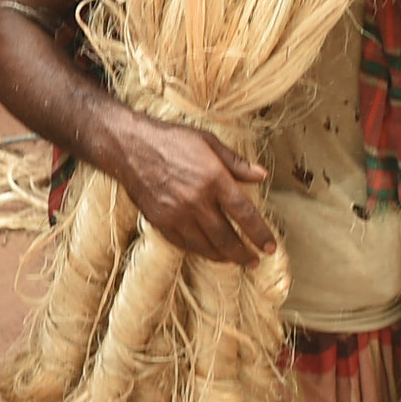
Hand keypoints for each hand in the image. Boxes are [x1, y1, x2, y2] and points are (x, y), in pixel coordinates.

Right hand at [109, 116, 275, 265]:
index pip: (244, 213)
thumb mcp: (208, 142)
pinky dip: (200, 251)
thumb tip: (262, 176)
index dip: (260, 233)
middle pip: (227, 237)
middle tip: (255, 261)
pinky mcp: (160, 222)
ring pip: (206, 246)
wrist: (130, 147)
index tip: (270, 246)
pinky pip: (184, 244)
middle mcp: (196, 200)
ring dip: (224, 257)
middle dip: (244, 254)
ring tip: (235, 260)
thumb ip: (237, 163)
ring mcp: (176, 214)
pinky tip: (209, 252)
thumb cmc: (172, 140)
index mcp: (213, 178)